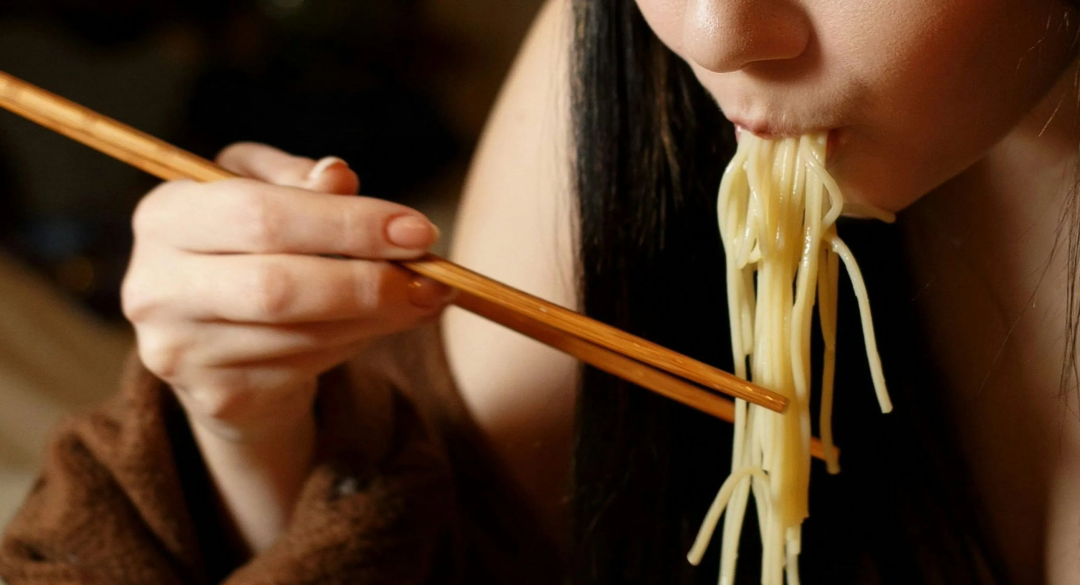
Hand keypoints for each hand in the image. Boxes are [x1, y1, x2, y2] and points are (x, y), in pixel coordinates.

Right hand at [121, 143, 453, 439]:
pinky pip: (308, 369)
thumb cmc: (247, 245)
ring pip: (302, 335)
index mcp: (164, 216)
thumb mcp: (263, 190)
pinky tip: (379, 323)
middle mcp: (156, 287)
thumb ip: (298, 178)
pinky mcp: (217, 399)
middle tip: (431, 277)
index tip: (417, 230)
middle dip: (369, 281)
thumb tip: (338, 175)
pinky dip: (357, 343)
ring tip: (420, 296)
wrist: (215, 338)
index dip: (346, 223)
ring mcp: (180, 352)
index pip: (259, 215)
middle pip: (278, 286)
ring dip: (378, 316)